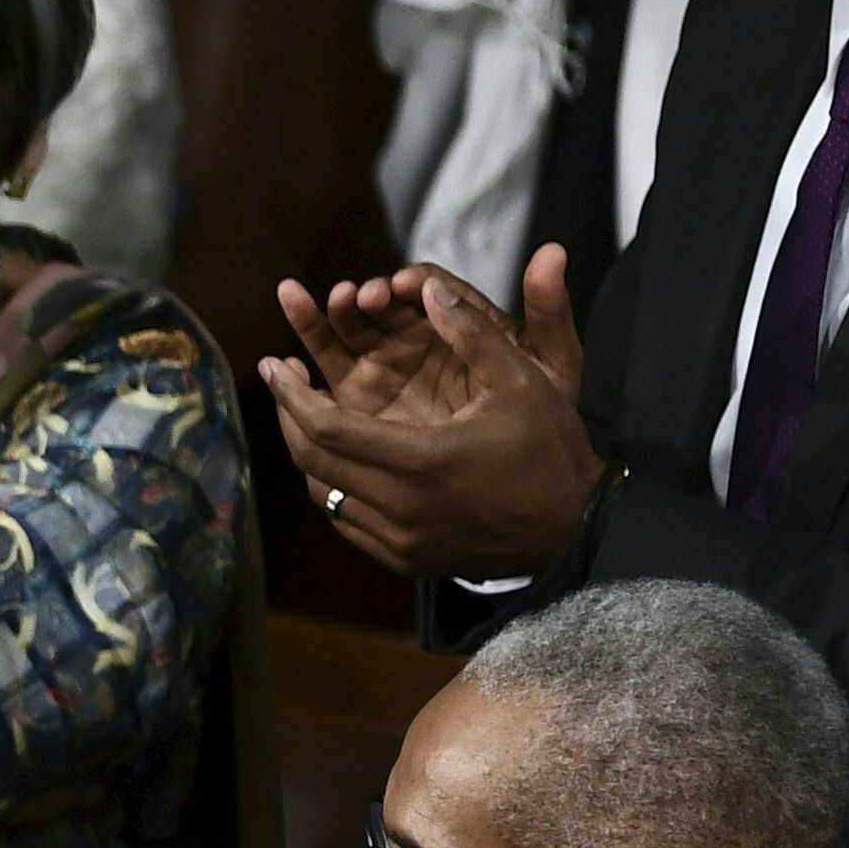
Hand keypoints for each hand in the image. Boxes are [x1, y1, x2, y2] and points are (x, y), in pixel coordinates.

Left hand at [259, 247, 599, 575]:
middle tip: (278, 378)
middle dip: (287, 416)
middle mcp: (402, 508)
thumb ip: (472, 332)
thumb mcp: (524, 380)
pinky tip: (336, 455)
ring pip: (324, 496)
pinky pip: (346, 522)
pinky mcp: (404, 560)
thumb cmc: (550, 449)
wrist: (575, 528)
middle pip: (312, 463)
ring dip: (306, 452)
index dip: (292, 395)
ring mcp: (401, 541)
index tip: (274, 363)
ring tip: (301, 412)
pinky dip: (332, 487)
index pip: (327, 429)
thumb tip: (428, 287)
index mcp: (423, 461)